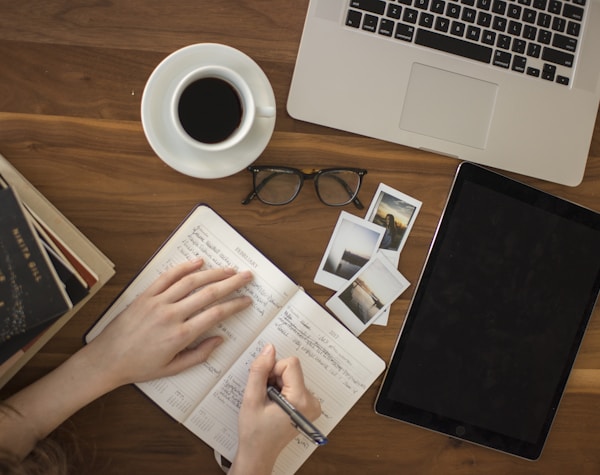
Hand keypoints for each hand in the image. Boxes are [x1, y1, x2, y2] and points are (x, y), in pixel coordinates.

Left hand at [85, 259, 252, 387]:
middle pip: (208, 293)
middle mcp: (171, 315)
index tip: (246, 300)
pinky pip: (167, 277)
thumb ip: (199, 355)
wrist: (107, 359)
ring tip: (229, 269)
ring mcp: (157, 302)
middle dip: (232, 283)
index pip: (216, 314)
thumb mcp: (173, 369)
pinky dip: (184, 267)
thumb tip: (219, 340)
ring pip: (191, 281)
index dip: (235, 305)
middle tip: (247, 276)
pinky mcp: (146, 295)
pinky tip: (199, 262)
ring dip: (213, 273)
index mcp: (180, 335)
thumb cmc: (139, 366)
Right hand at [230, 344, 321, 474]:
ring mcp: (312, 405)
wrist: (259, 454)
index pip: (290, 364)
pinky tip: (274, 404)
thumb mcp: (251, 399)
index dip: (272, 370)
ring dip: (277, 384)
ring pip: (292, 375)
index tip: (264, 386)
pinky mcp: (308, 406)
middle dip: (274, 378)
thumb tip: (269, 349)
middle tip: (265, 397)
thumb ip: (259, 371)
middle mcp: (312, 402)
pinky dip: (282, 389)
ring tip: (269, 403)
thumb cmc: (254, 432)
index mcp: (301, 400)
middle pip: (292, 369)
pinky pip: (294, 384)